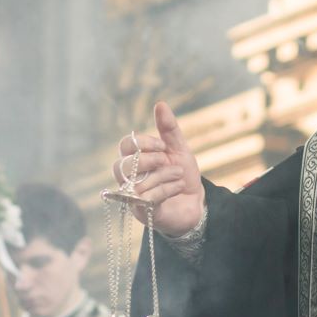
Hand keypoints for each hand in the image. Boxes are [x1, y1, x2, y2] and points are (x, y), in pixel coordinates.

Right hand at [111, 102, 205, 237]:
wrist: (197, 202)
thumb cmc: (182, 175)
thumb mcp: (179, 149)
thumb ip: (168, 129)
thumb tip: (160, 104)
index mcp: (136, 159)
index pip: (125, 146)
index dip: (142, 143)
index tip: (162, 145)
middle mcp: (129, 178)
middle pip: (120, 166)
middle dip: (148, 160)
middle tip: (166, 160)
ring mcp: (133, 196)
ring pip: (136, 183)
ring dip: (163, 175)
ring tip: (179, 175)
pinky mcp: (142, 212)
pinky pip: (147, 198)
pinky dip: (166, 190)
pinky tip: (178, 188)